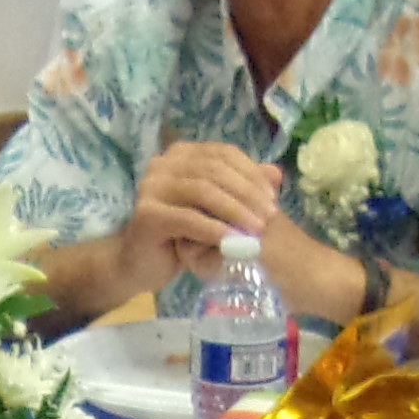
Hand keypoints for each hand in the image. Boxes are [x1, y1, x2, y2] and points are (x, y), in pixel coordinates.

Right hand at [123, 135, 299, 287]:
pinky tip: (234, 241)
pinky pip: (188, 218)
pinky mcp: (146, 214)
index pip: (223, 153)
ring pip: (202, 191)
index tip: (273, 197)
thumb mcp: (218, 210)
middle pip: (214, 170)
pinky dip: (215, 229)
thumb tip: (277, 173)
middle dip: (247, 193)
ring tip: (256, 231)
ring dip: (235, 211)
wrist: (141, 264)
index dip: (252, 173)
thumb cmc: (182, 236)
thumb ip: (243, 189)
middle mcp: (162, 163)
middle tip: (269, 217)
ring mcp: (151, 187)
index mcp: (180, 154)